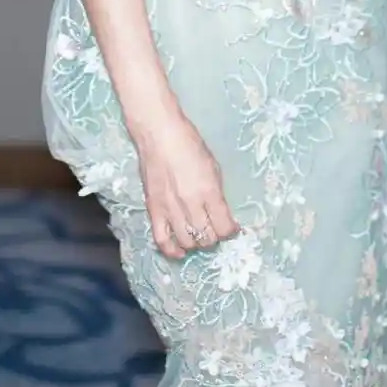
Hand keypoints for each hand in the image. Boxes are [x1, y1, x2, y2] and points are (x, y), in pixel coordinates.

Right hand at [135, 112, 239, 259]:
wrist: (159, 135)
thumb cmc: (189, 144)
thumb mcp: (213, 166)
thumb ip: (216, 193)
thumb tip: (221, 212)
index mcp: (209, 192)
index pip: (224, 227)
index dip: (231, 231)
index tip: (232, 228)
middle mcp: (191, 205)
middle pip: (207, 237)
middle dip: (214, 236)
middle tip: (215, 228)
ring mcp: (171, 210)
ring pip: (188, 242)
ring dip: (197, 242)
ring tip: (199, 234)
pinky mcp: (154, 210)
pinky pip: (162, 240)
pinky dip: (172, 251)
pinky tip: (180, 251)